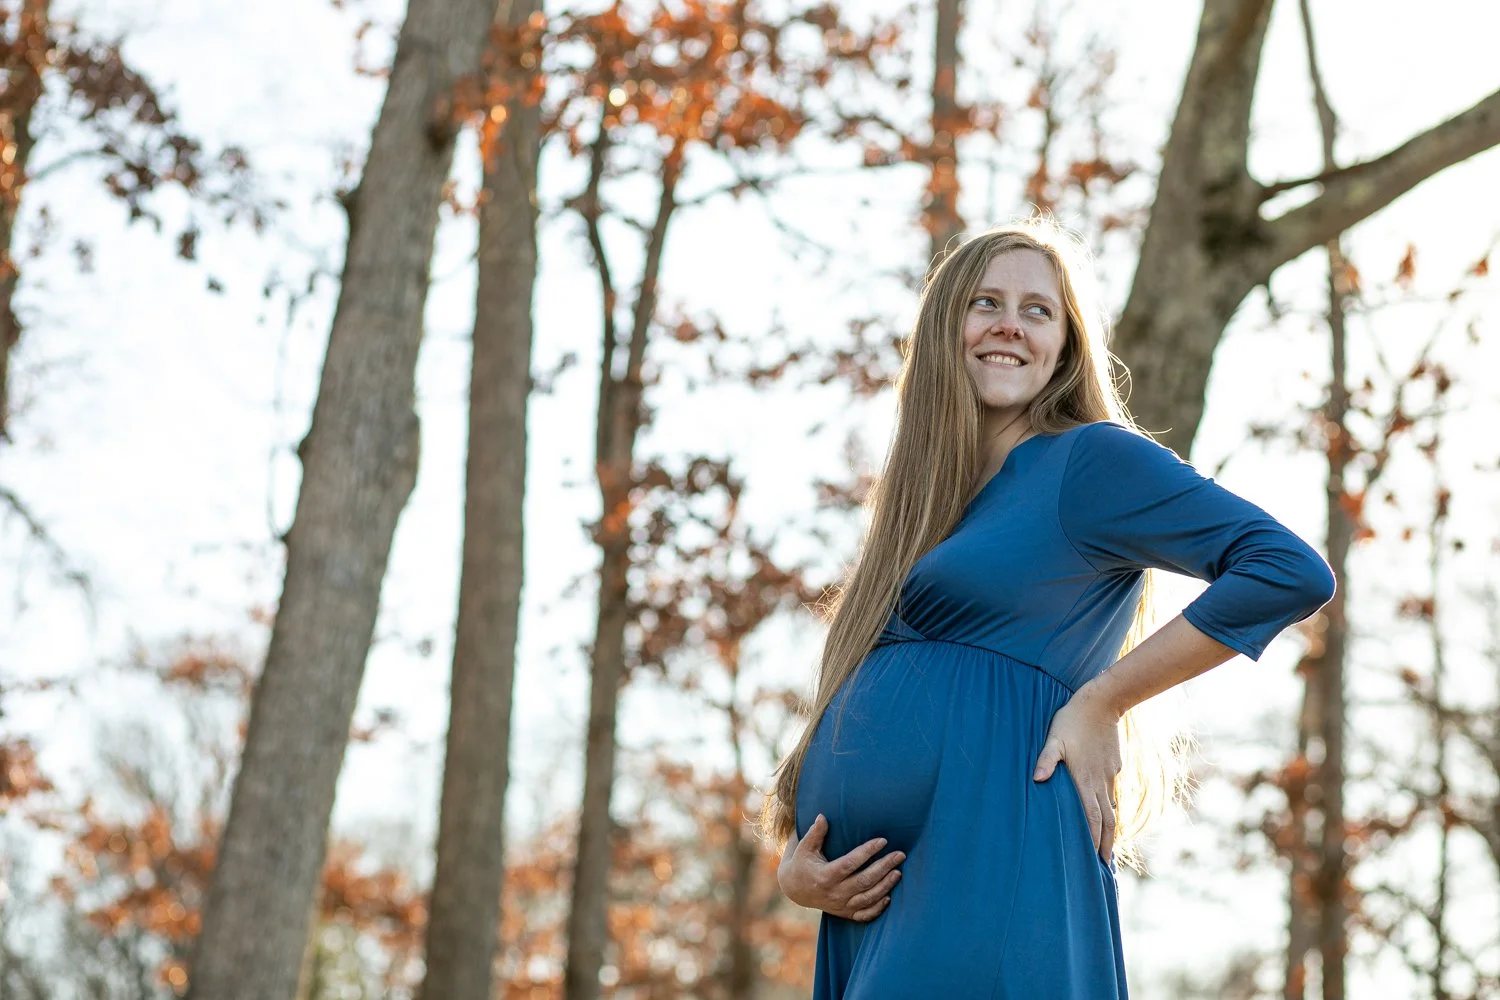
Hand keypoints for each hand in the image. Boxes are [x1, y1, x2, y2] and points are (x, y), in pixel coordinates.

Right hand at [777, 814, 904, 920]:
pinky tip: (889, 896)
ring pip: (868, 898)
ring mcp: (841, 905)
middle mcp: (835, 892)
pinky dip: (878, 907)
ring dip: (885, 886)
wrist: (795, 890)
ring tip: (898, 872)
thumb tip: (822, 816)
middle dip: (884, 867)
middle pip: (864, 881)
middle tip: (900, 854)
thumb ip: (815, 833)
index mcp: (825, 876)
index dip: (867, 852)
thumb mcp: (804, 848)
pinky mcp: (845, 913)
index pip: (851, 863)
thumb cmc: (802, 863)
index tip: (883, 840)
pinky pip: (865, 915)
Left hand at [1032, 681, 1123, 861]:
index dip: (1094, 840)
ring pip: (1112, 808)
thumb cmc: (1072, 721)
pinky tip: (1107, 812)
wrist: (1102, 703)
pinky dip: (1111, 808)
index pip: (1092, 818)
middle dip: (1107, 843)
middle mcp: (1100, 782)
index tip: (1095, 859)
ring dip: (1110, 828)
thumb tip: (1036, 780)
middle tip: (1105, 863)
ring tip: (1107, 845)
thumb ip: (1046, 760)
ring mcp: (1110, 775)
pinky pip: (1112, 793)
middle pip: (1107, 820)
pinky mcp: (1114, 766)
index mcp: (1085, 779)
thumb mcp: (1054, 739)